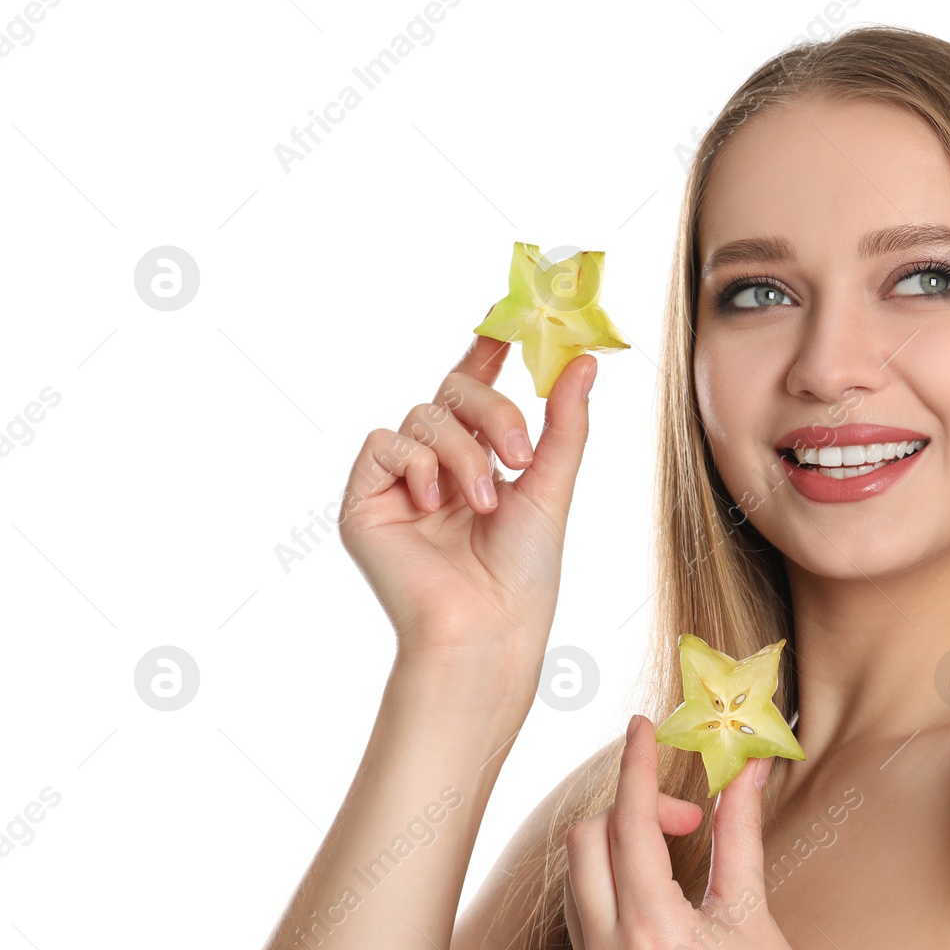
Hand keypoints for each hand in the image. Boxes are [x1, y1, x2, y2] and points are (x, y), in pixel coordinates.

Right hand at [338, 335, 596, 678]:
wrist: (488, 628)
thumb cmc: (523, 574)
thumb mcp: (552, 486)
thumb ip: (565, 422)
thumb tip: (584, 361)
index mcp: (479, 460)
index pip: (477, 390)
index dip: (488, 351)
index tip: (510, 320)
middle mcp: (437, 465)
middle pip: (454, 393)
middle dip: (493, 412)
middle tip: (520, 455)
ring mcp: (399, 482)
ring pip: (423, 416)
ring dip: (462, 453)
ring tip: (484, 502)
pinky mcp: (365, 501)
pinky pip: (385, 444)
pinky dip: (417, 463)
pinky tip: (435, 501)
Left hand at [563, 716, 846, 949]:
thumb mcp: (753, 911)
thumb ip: (738, 831)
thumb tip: (745, 766)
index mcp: (655, 935)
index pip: (628, 824)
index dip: (636, 766)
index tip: (642, 726)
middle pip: (585, 845)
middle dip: (628, 812)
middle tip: (685, 820)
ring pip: (576, 886)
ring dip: (615, 853)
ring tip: (675, 859)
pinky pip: (582, 929)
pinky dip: (610, 897)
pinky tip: (655, 901)